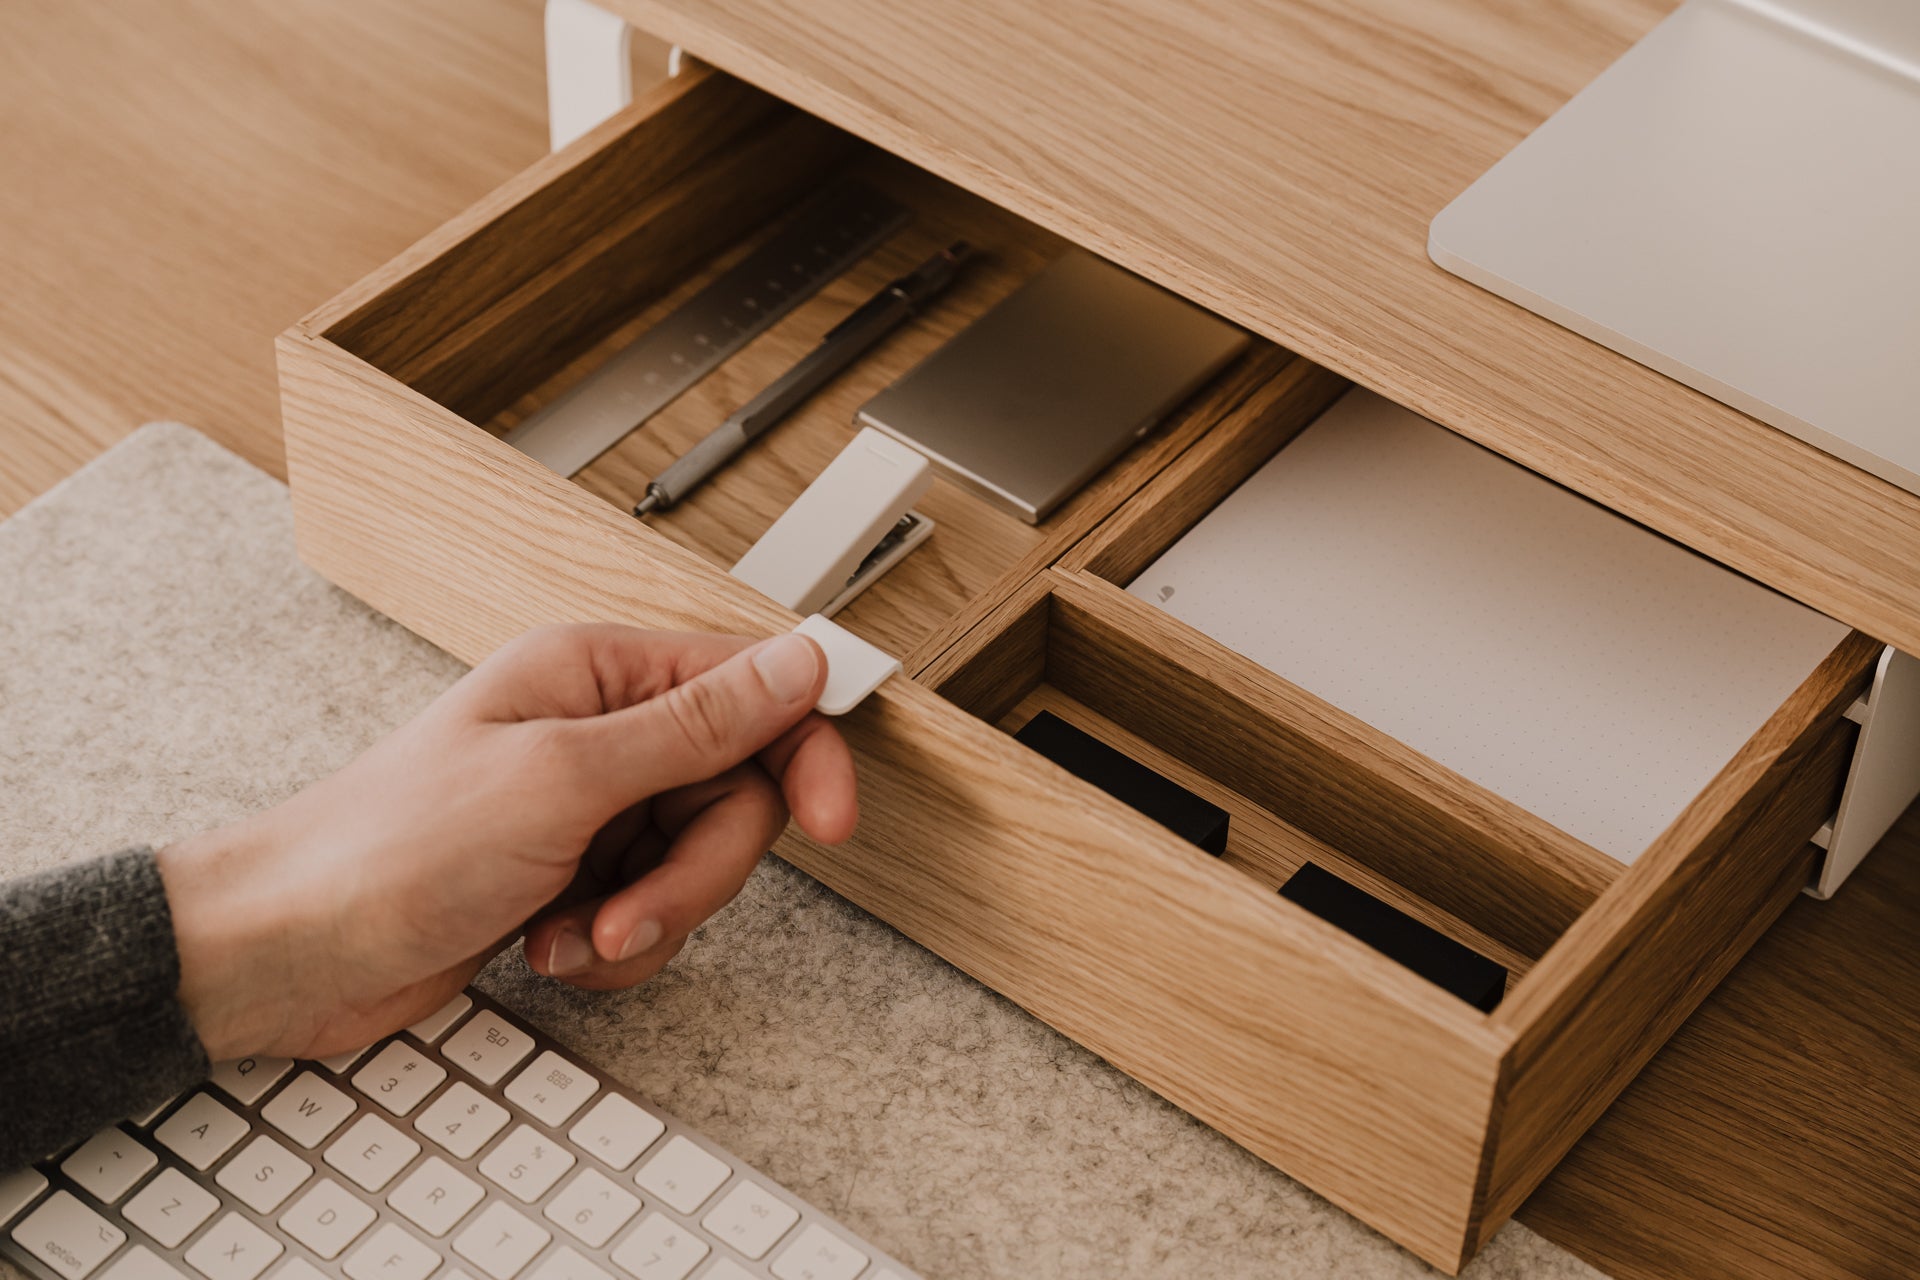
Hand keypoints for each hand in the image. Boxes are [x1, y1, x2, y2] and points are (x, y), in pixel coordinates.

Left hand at [155, 624, 856, 1062]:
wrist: (292, 952)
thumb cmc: (387, 847)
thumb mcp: (563, 780)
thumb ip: (695, 723)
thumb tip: (797, 663)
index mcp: (599, 674)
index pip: (751, 690)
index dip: (803, 752)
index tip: (831, 818)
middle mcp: (601, 733)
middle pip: (734, 795)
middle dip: (696, 873)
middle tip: (632, 910)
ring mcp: (589, 809)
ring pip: (697, 865)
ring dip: (648, 918)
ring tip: (573, 935)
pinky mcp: (574, 876)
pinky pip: (652, 914)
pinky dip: (612, 948)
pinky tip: (546, 948)